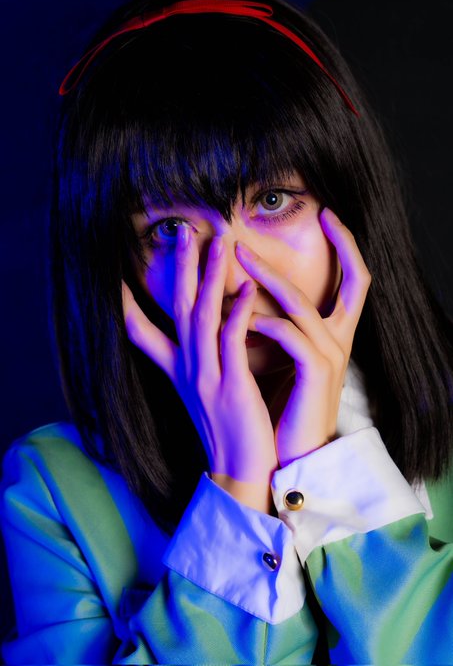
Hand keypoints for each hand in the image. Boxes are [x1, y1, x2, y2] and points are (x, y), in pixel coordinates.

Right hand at [122, 225, 277, 510]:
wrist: (242, 474)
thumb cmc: (229, 432)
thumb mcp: (202, 396)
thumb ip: (196, 365)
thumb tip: (199, 338)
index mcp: (178, 372)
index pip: (141, 332)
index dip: (128, 304)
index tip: (118, 276)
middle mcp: (187, 370)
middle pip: (177, 309)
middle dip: (180, 268)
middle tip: (183, 231)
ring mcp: (206, 377)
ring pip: (201, 317)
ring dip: (208, 276)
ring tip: (216, 241)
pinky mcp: (231, 386)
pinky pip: (231, 341)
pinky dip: (236, 312)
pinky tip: (246, 287)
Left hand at [235, 207, 371, 465]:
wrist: (291, 453)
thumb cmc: (283, 404)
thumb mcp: (283, 359)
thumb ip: (276, 327)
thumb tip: (246, 299)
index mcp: (336, 333)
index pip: (356, 280)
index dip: (349, 245)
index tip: (328, 214)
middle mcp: (342, 340)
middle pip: (354, 279)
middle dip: (337, 243)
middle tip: (307, 220)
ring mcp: (332, 356)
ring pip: (305, 303)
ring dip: (268, 278)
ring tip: (237, 258)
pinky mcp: (317, 373)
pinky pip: (290, 335)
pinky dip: (261, 322)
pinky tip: (238, 319)